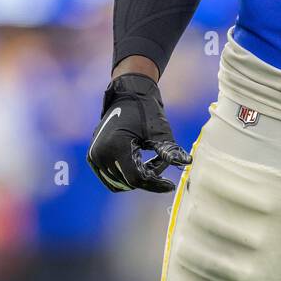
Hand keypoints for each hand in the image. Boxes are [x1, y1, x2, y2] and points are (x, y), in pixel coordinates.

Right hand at [87, 74, 191, 192]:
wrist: (127, 95)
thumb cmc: (146, 111)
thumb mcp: (160, 132)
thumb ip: (170, 150)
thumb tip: (187, 162)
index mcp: (116, 146)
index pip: (136, 178)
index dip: (155, 184)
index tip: (170, 185)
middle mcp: (101, 154)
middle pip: (129, 182)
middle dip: (149, 178)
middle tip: (163, 163)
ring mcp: (94, 156)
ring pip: (120, 183)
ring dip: (138, 177)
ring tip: (152, 161)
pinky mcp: (93, 157)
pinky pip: (111, 178)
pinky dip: (126, 175)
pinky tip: (140, 162)